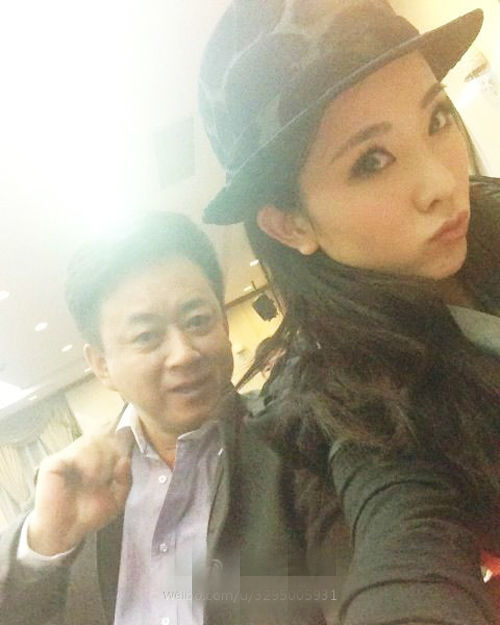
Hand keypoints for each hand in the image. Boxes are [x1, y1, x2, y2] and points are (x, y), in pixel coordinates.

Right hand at [28, 424, 131, 555]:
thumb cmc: (88, 515)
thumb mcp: (116, 500)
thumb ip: (125, 480)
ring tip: (98, 479)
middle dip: (111, 452)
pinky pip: (75, 452)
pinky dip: (87, 462)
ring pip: (90, 441)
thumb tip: (126, 460)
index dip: (120, 445)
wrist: (64, 534)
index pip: (110, 439)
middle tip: (109, 474)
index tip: (123, 460)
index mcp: (96, 460)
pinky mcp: (53, 463)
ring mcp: (66, 457)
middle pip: (102, 437)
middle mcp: (81, 454)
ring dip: (100, 459)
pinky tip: (89, 477)